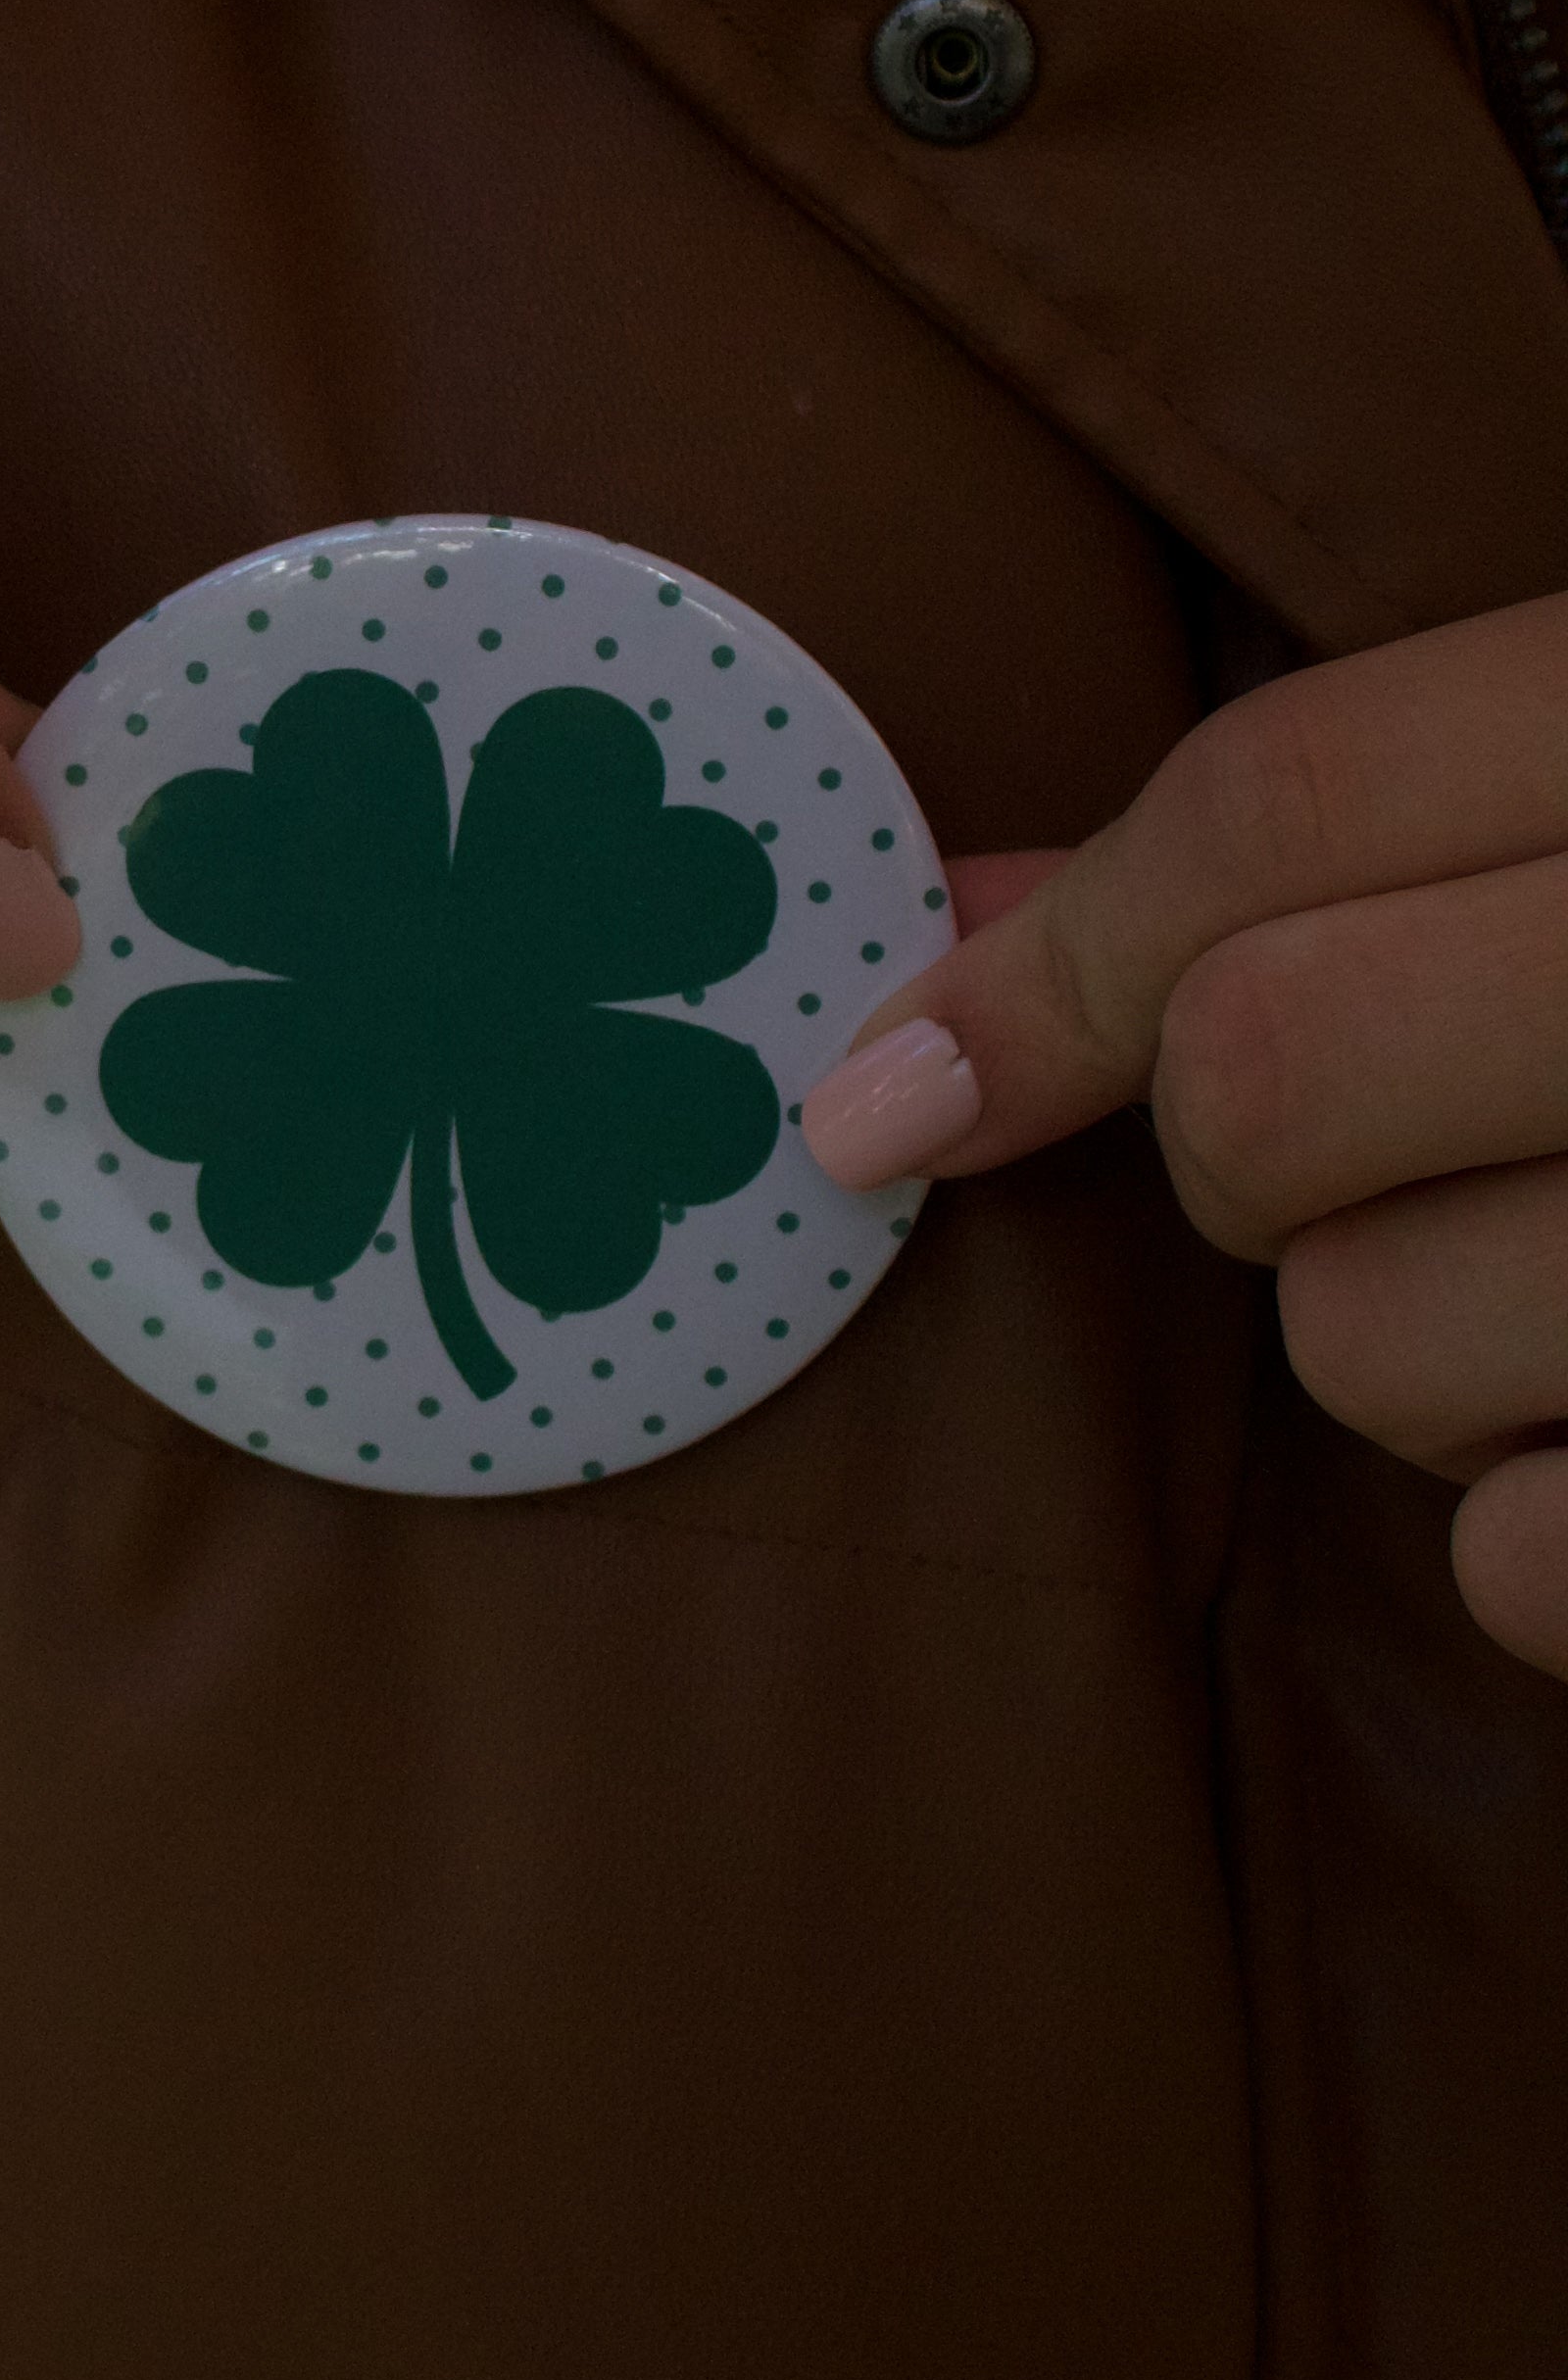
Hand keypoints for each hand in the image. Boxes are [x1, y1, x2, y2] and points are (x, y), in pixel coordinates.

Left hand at [798, 597, 1567, 1675]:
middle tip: (1394, 1143)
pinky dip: (1543, 1532)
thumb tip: (948, 919)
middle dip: (1239, 1149)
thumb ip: (1330, 831)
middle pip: (1253, 1085)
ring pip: (1361, 1343)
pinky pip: (1514, 1565)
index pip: (1267, 814)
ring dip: (1418, 1346)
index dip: (1038, 965)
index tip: (878, 1103)